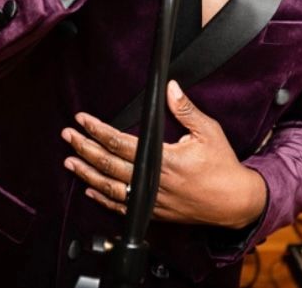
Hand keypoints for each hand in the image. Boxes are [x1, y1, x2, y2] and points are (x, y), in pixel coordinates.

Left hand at [61, 80, 266, 227]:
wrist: (234, 202)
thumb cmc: (223, 166)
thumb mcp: (209, 132)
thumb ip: (186, 109)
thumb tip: (170, 88)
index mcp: (165, 160)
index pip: (121, 142)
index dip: (98, 130)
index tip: (83, 119)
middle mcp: (153, 182)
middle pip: (109, 165)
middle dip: (85, 149)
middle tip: (68, 136)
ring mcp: (151, 200)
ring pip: (110, 188)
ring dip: (87, 174)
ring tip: (70, 162)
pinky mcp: (153, 213)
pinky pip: (122, 208)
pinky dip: (103, 199)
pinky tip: (90, 190)